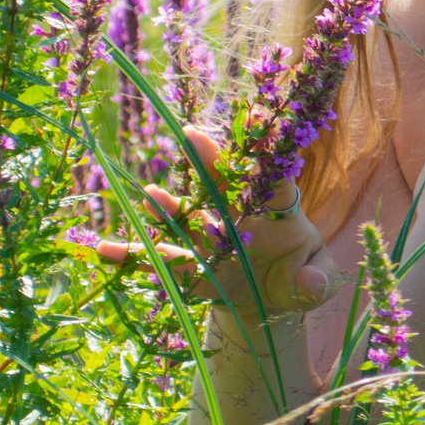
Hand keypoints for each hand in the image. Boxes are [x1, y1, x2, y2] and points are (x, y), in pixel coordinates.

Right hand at [93, 129, 331, 319]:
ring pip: (188, 217)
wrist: (268, 302)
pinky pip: (161, 258)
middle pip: (225, 185)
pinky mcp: (190, 264)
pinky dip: (134, 254)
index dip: (270, 155)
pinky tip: (106, 250)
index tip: (260, 122)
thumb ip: (318, 281)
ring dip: (168, 208)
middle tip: (193, 134)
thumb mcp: (315, 284)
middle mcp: (240, 214)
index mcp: (279, 212)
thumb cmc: (300, 280)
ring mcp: (211, 238)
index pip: (276, 182)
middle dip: (209, 161)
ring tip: (151, 197)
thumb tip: (312, 281)